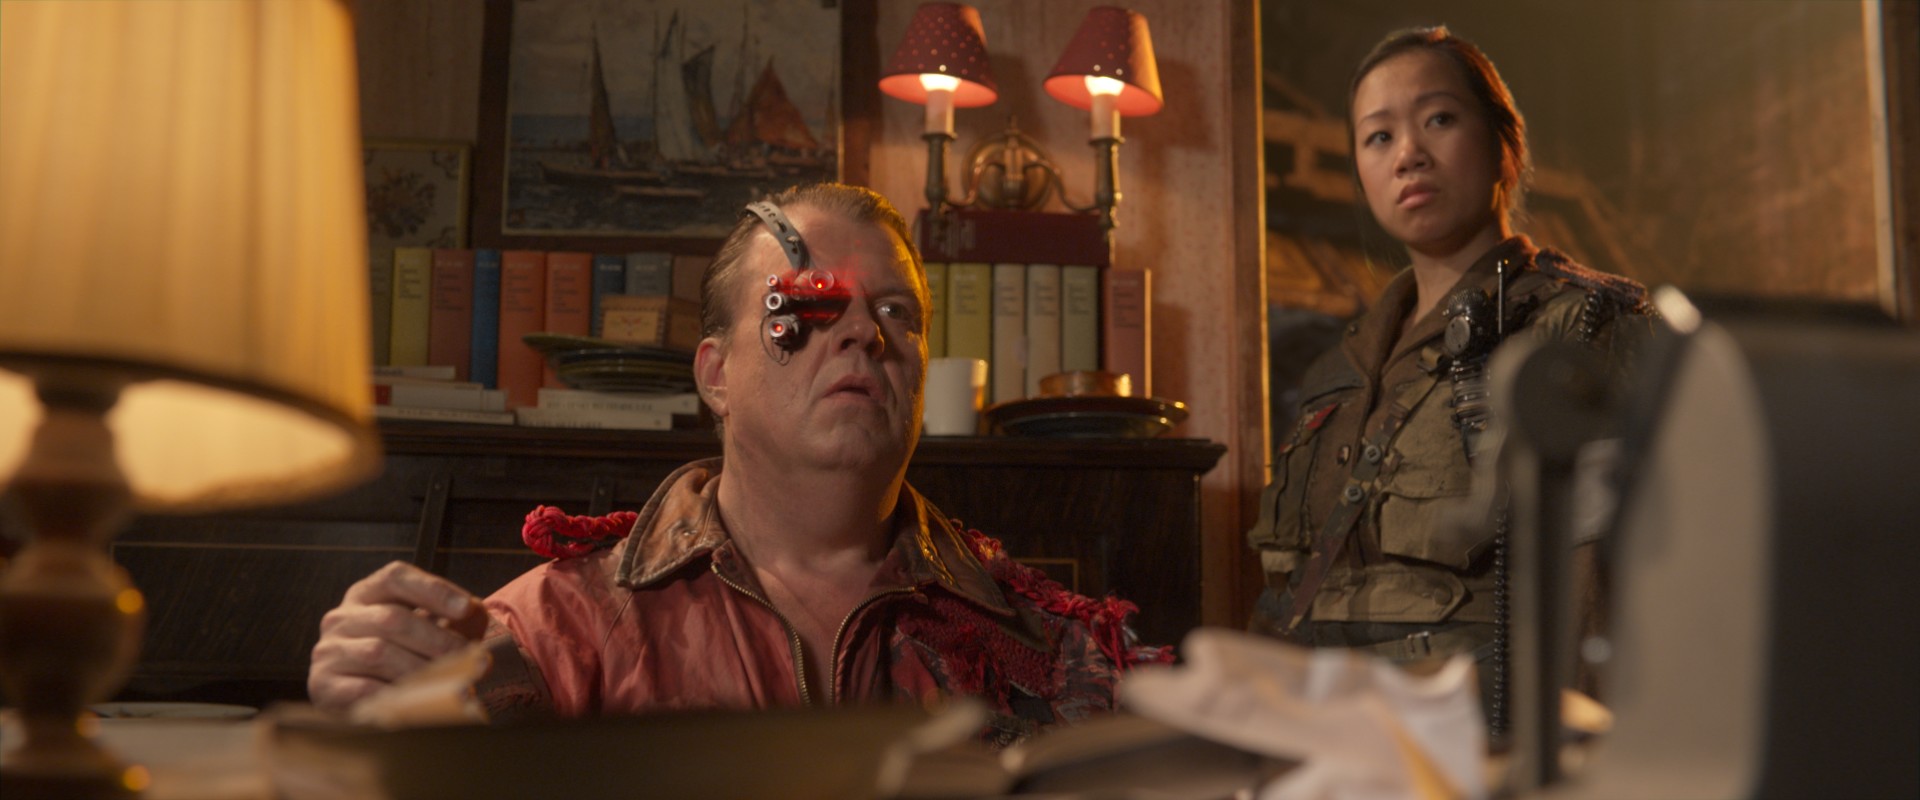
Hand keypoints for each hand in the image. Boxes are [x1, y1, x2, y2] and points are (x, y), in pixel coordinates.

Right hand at [308, 560, 489, 712]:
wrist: (357, 697)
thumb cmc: (402, 655)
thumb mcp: (428, 627)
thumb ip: (455, 616)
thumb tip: (475, 613)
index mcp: (366, 594)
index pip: (395, 577)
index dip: (433, 590)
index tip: (466, 609)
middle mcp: (341, 618)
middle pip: (391, 618)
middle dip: (437, 639)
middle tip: (470, 658)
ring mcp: (328, 650)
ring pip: (378, 653)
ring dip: (422, 669)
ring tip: (452, 681)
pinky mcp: (323, 685)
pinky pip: (363, 689)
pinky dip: (397, 695)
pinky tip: (420, 701)